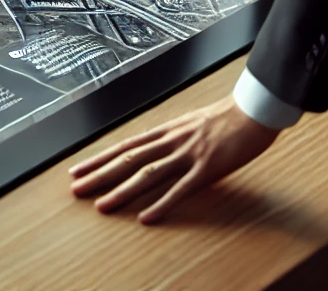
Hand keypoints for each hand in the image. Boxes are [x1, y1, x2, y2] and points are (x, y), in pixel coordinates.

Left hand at [69, 96, 277, 222]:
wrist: (252, 110)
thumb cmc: (223, 119)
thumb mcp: (187, 125)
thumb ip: (168, 138)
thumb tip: (147, 146)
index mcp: (164, 132)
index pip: (123, 147)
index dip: (98, 159)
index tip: (77, 170)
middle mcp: (169, 142)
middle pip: (127, 161)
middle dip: (99, 175)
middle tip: (75, 189)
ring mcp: (187, 155)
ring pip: (147, 175)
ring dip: (122, 191)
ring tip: (101, 206)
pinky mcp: (207, 168)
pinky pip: (181, 189)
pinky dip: (162, 204)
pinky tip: (146, 218)